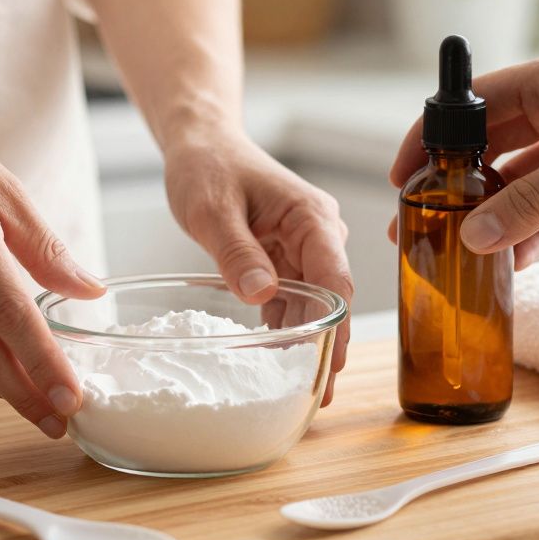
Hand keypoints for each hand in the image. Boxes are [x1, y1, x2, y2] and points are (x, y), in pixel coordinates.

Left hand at [164, 136, 352, 404]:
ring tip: (301, 389)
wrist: (201, 144)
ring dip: (307, 341)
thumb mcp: (213, 210)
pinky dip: (285, 326)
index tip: (330, 365)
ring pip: (312, 302)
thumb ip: (237, 252)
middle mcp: (317, 234)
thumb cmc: (208, 166)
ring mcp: (303, 247)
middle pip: (330, 298)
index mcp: (311, 219)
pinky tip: (278, 360)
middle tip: (318, 395)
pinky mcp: (285, 257)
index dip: (336, 327)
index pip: (335, 280)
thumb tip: (262, 294)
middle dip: (327, 345)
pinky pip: (291, 296)